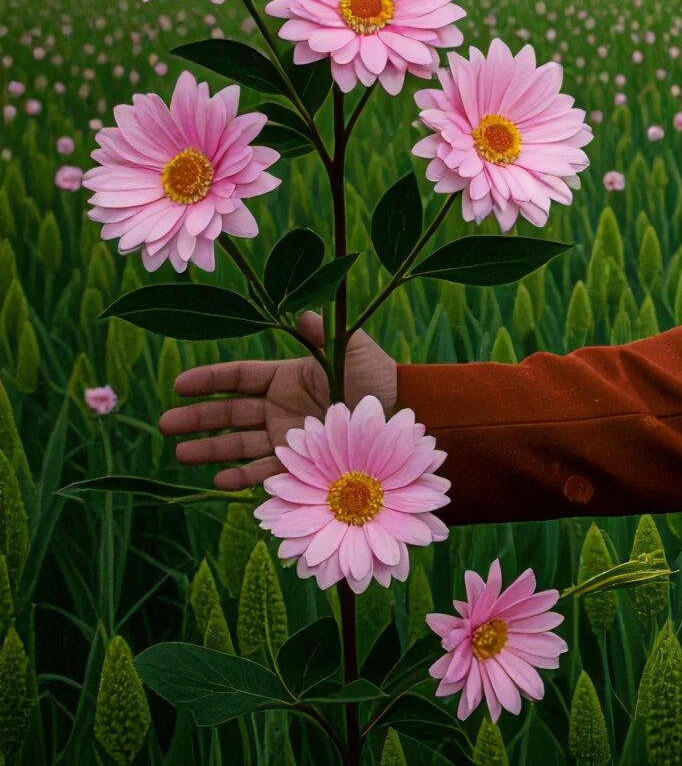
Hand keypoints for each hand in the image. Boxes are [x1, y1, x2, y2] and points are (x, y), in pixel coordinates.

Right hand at [158, 313, 397, 491]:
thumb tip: (300, 312)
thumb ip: (321, 333)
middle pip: (229, 413)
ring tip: (179, 454)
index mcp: (287, 378)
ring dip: (210, 449)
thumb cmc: (379, 377)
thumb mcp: (351, 348)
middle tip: (165, 424)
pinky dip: (242, 477)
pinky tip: (218, 479)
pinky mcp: (300, 464)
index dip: (209, 381)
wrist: (407, 413)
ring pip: (238, 444)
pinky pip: (265, 472)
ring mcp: (288, 438)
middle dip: (196, 419)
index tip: (178, 385)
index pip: (238, 378)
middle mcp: (282, 408)